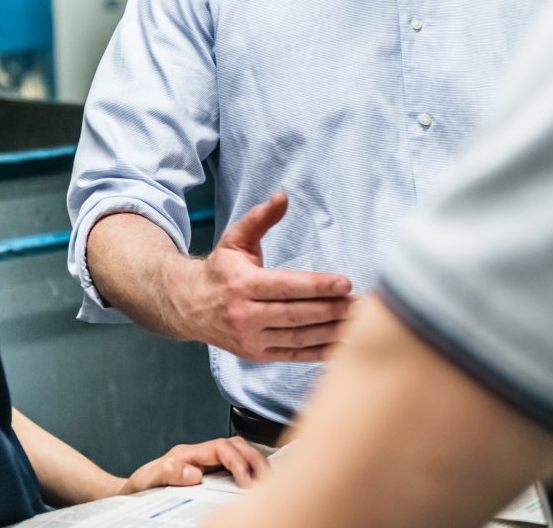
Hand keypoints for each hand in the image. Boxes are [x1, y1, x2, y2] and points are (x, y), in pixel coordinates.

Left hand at [117, 437, 271, 494]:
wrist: (131, 492)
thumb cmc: (139, 485)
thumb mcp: (148, 479)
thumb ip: (169, 472)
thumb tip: (194, 473)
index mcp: (188, 454)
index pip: (221, 448)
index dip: (238, 461)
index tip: (245, 480)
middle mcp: (199, 455)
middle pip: (236, 445)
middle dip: (254, 457)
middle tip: (266, 478)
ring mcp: (205, 463)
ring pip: (238, 451)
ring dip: (254, 461)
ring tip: (266, 479)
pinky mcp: (208, 473)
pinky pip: (233, 465)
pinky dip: (248, 470)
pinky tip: (254, 482)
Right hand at [169, 192, 353, 361]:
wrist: (188, 307)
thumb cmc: (220, 270)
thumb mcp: (234, 240)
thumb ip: (259, 218)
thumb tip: (282, 197)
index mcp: (242, 285)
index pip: (286, 286)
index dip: (317, 286)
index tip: (345, 284)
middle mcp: (245, 315)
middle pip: (296, 315)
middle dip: (332, 310)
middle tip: (363, 304)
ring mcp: (251, 339)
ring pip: (299, 337)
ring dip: (332, 331)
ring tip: (360, 323)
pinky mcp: (258, 355)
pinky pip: (295, 355)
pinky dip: (321, 352)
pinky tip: (343, 344)